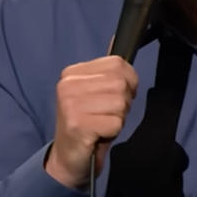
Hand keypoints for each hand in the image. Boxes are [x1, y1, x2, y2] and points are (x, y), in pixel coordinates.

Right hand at [45, 56, 137, 188]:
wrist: (68, 159)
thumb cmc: (88, 124)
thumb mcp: (96, 92)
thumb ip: (107, 69)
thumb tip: (117, 38)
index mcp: (72, 73)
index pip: (118, 64)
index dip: (128, 83)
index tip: (113, 99)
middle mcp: (68, 85)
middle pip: (121, 83)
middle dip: (122, 103)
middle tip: (106, 115)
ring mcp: (71, 104)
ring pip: (120, 103)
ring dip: (117, 119)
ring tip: (101, 124)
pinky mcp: (77, 124)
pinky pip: (115, 123)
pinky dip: (112, 132)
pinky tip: (98, 135)